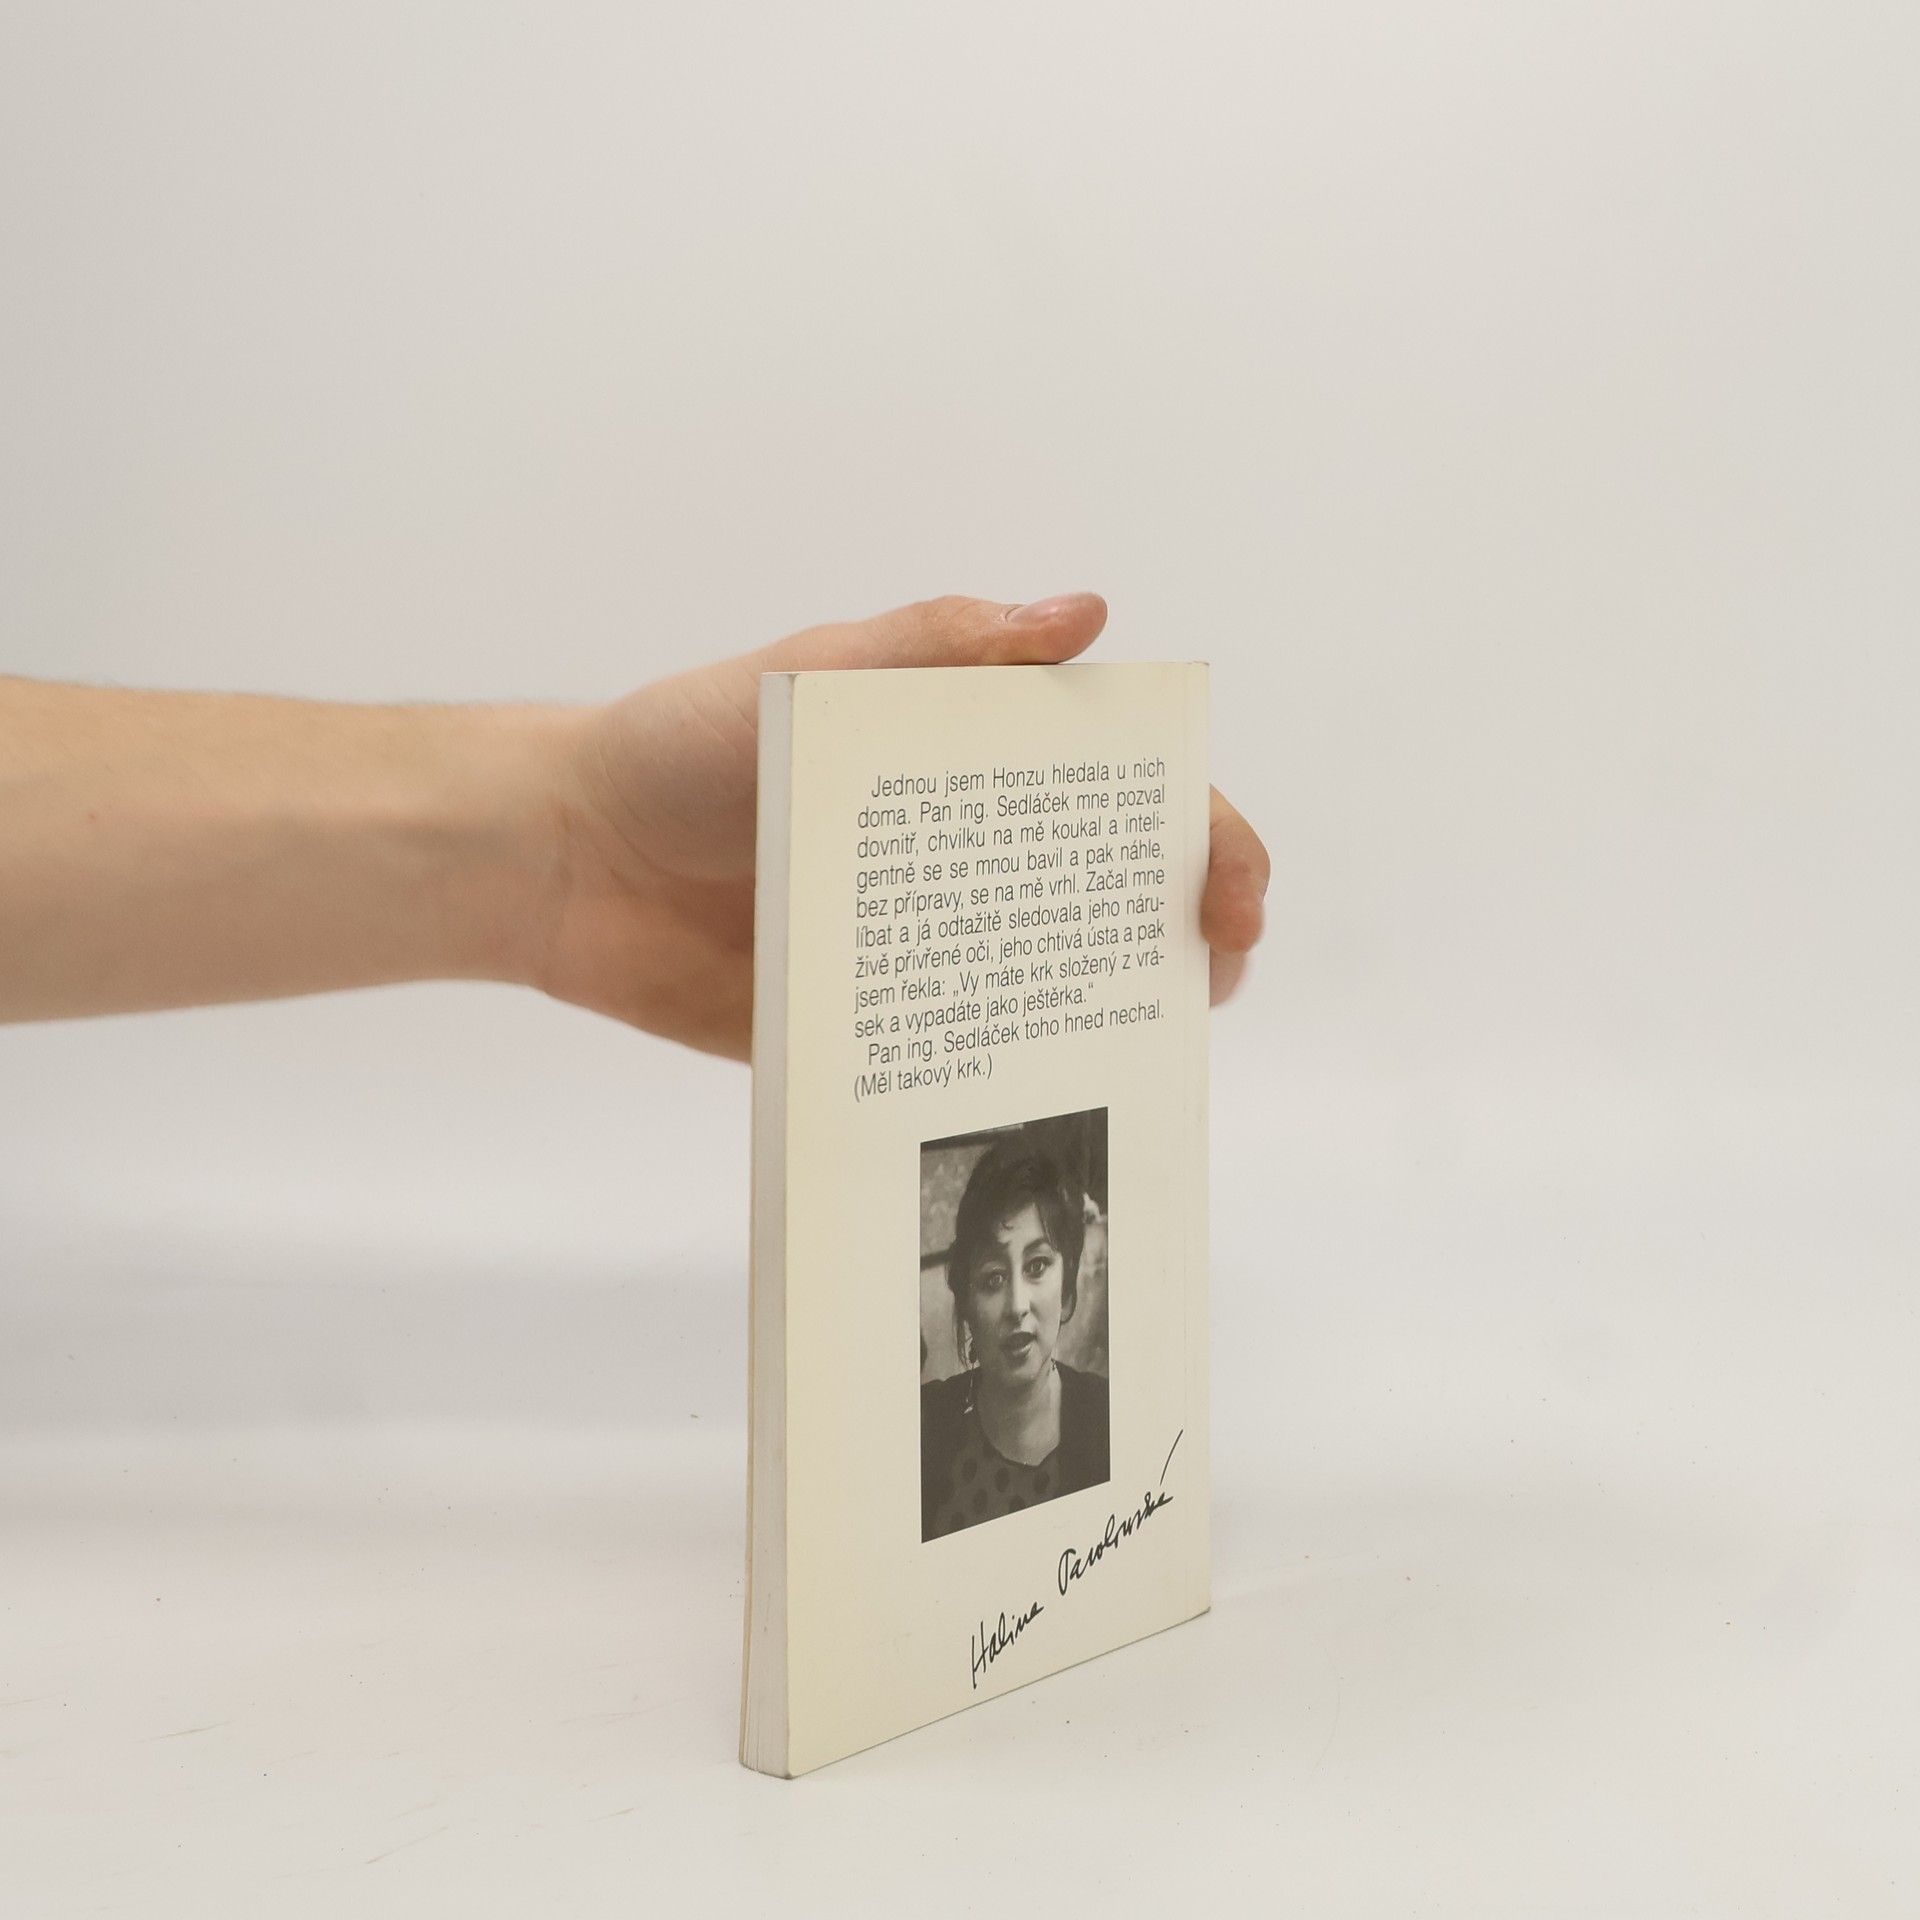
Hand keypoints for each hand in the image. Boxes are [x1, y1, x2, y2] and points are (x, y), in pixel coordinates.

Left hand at [534, 593, 1269, 1058]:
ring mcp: (922, 950)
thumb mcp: (810, 674)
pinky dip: (1011, 1074)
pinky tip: (1044, 1096)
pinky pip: (957, 1055)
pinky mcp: (871, 1028)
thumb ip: (936, 647)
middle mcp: (962, 859)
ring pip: (1049, 984)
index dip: (1197, 830)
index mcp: (966, 762)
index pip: (1116, 788)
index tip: (1227, 885)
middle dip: (1181, 929)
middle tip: (1208, 974)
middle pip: (1106, 895)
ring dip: (1112, 1010)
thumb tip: (1086, 615)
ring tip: (1147, 1045)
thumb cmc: (683, 744)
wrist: (566, 859)